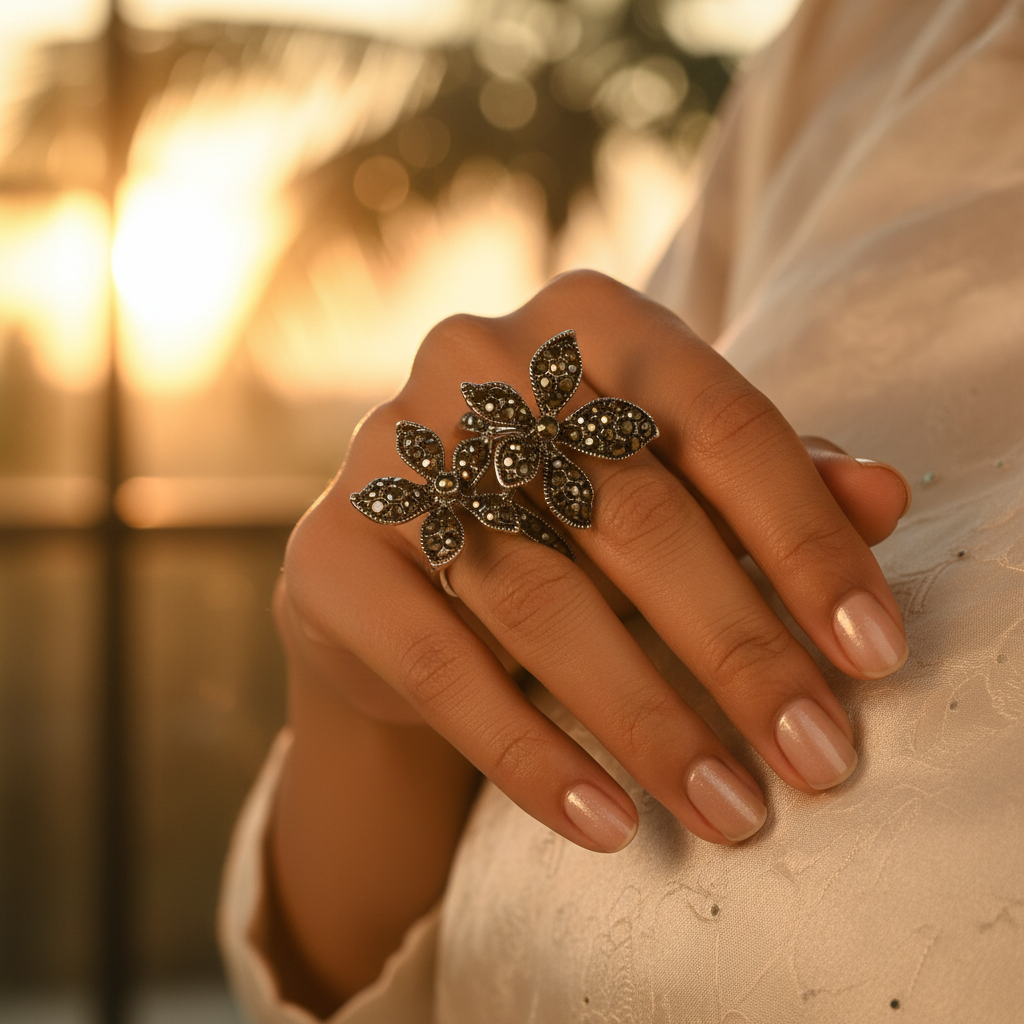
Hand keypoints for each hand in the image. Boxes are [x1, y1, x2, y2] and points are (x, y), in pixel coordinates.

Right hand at [278, 271, 909, 852]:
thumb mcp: (672, 482)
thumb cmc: (563, 509)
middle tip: (814, 754)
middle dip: (737, 647)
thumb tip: (887, 498)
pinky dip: (529, 752)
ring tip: (726, 806)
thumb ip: (772, 484)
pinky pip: (439, 664)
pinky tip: (605, 822)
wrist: (408, 560)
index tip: (872, 654)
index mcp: (587, 321)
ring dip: (645, 719)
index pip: (721, 423)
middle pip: (634, 513)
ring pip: (540, 599)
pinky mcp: (331, 550)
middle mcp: (479, 363)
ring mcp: (390, 450)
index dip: (808, 540)